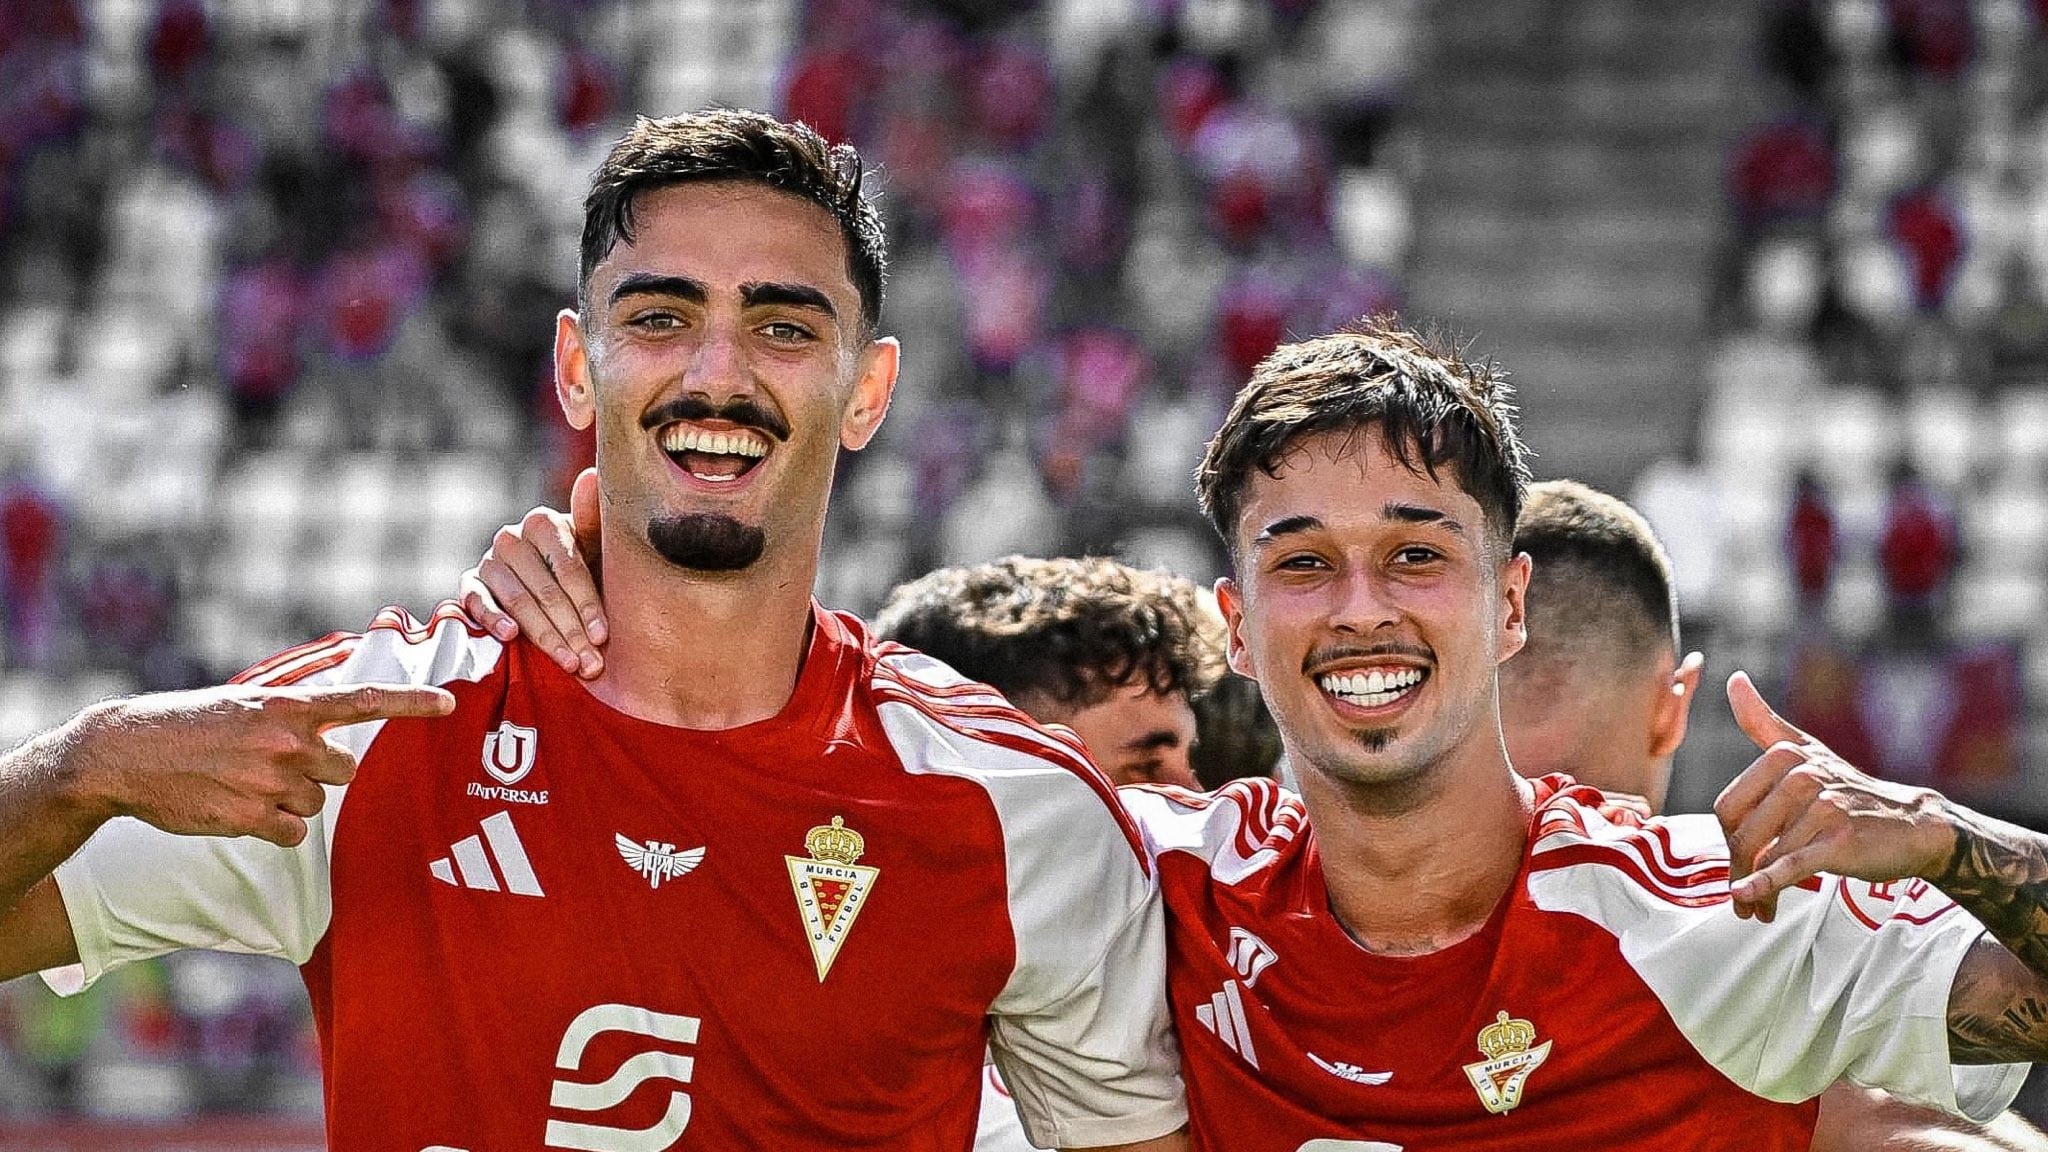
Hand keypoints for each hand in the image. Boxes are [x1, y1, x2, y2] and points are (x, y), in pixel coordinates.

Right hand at [65, 682, 456, 847]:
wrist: (123, 753)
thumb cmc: (188, 724)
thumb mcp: (245, 700)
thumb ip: (293, 708)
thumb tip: (334, 707)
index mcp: (287, 705)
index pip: (365, 701)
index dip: (412, 703)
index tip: (449, 702)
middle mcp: (287, 741)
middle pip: (345, 771)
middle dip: (320, 773)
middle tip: (275, 765)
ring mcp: (271, 781)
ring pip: (315, 805)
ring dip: (290, 801)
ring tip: (244, 784)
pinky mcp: (251, 818)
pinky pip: (293, 834)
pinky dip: (273, 827)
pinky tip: (239, 809)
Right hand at [459, 467, 606, 678]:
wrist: (547, 585)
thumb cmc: (581, 566)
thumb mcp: (594, 547)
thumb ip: (593, 516)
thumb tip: (591, 474)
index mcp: (545, 522)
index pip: (569, 568)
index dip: (588, 604)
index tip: (604, 635)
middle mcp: (512, 537)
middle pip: (546, 589)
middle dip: (571, 630)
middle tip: (590, 663)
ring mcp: (489, 561)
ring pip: (518, 600)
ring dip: (544, 635)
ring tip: (568, 662)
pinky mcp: (470, 583)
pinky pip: (477, 601)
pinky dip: (493, 618)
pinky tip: (511, 636)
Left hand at [1713, 671, 1956, 922]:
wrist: (1914, 826)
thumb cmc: (1851, 792)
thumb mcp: (1809, 753)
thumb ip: (1764, 723)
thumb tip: (1734, 678)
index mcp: (1784, 756)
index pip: (1729, 809)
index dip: (1726, 842)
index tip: (1736, 866)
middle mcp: (1801, 776)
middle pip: (1742, 834)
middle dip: (1737, 871)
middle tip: (1742, 902)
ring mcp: (1821, 806)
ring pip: (1765, 856)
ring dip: (1756, 891)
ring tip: (1758, 912)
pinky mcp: (1839, 838)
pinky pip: (1791, 864)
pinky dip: (1766, 883)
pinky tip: (1748, 896)